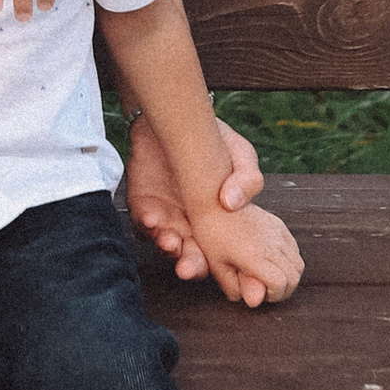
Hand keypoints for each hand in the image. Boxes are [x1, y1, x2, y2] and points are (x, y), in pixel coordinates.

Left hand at [122, 111, 265, 278]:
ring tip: (171, 242)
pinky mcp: (143, 206)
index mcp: (218, 223)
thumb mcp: (241, 156)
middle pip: (192, 257)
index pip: (222, 255)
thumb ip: (247, 179)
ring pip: (166, 245)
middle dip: (191, 266)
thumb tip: (232, 203)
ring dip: (168, 248)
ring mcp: (167, 218)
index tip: (224, 272)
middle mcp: (193, 226)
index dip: (225, 268)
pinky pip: (142, 224)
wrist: (177, 116)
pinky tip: (152, 219)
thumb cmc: (215, 142)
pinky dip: (146, 226)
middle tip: (189, 268)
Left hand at [189, 195, 302, 310]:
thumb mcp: (218, 266)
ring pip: (298, 264)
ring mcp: (277, 233)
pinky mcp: (279, 225)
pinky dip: (289, 261)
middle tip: (265, 289)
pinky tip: (272, 261)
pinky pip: (294, 249)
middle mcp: (271, 244)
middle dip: (283, 289)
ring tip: (269, 276)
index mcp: (255, 256)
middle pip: (294, 277)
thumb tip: (254, 301)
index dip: (272, 295)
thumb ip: (236, 287)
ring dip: (288, 275)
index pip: (280, 284)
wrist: (214, 202)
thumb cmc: (211, 234)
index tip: (259, 293)